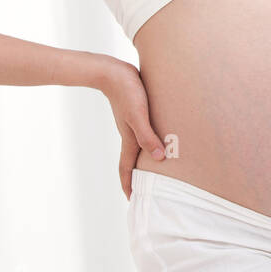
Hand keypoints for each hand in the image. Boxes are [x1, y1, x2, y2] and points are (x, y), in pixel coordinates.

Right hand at [98, 57, 166, 200]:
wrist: (111, 71)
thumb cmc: (127, 91)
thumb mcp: (138, 115)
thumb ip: (147, 135)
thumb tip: (159, 158)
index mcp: (129, 138)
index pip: (127, 167)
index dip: (129, 184)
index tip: (131, 200)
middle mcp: (129, 133)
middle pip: (132, 160)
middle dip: (136, 176)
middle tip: (143, 190)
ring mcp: (131, 123)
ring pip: (137, 146)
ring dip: (142, 159)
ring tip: (152, 168)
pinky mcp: (135, 111)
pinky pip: (142, 132)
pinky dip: (147, 141)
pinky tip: (156, 138)